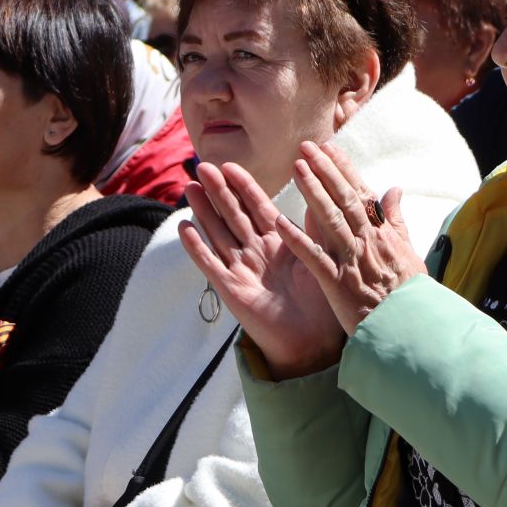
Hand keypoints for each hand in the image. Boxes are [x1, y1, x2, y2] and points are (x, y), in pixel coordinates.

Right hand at [181, 160, 343, 376]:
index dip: (243, 187)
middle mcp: (255, 252)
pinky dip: (197, 246)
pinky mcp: (231, 288)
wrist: (312, 340)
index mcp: (278, 242)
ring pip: (217, 233)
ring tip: (190, 187)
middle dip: (218, 191)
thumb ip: (315, 228)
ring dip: (203, 211)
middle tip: (204, 167)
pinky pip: (210, 264)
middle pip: (233, 215)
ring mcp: (240, 269)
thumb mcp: (322, 258)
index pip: (257, 208)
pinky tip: (185, 228)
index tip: (230, 165)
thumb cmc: (321, 302)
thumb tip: (320, 194)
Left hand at [268, 141, 425, 336]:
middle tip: (306, 147)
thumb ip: (395, 220)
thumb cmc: (410, 294)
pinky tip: (280, 222)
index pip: (361, 192)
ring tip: (296, 169)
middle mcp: (368, 241)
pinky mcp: (337, 282)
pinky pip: (314, 257)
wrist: (411, 329)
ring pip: (331, 219)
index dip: (343, 168)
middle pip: (344, 198)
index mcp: (383, 233)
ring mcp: (352, 260)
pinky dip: (298, 239)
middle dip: (325, 170)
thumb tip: (393, 189)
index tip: (328, 147)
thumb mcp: (409, 252)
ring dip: (313, 192)